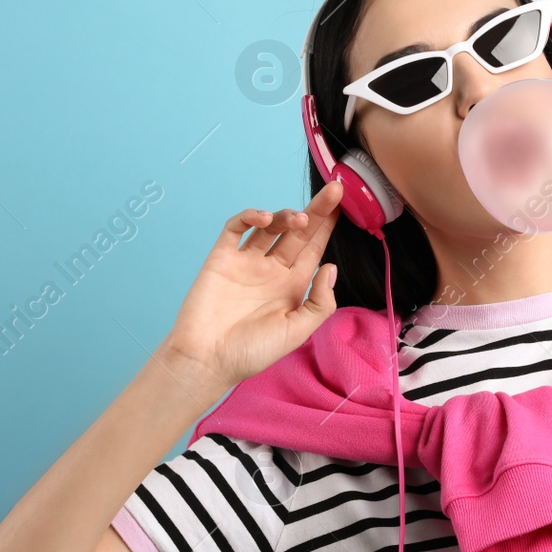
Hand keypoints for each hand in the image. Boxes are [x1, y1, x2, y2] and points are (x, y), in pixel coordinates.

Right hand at [162, 179, 345, 389]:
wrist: (207, 360)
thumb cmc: (251, 352)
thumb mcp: (296, 332)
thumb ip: (319, 302)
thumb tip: (331, 268)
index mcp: (293, 286)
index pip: (315, 249)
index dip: (328, 227)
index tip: (345, 204)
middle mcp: (272, 270)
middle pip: (298, 232)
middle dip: (317, 210)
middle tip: (334, 190)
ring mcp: (246, 261)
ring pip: (271, 227)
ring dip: (286, 215)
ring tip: (299, 219)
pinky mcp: (222, 258)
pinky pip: (236, 229)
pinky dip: (249, 217)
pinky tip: (264, 219)